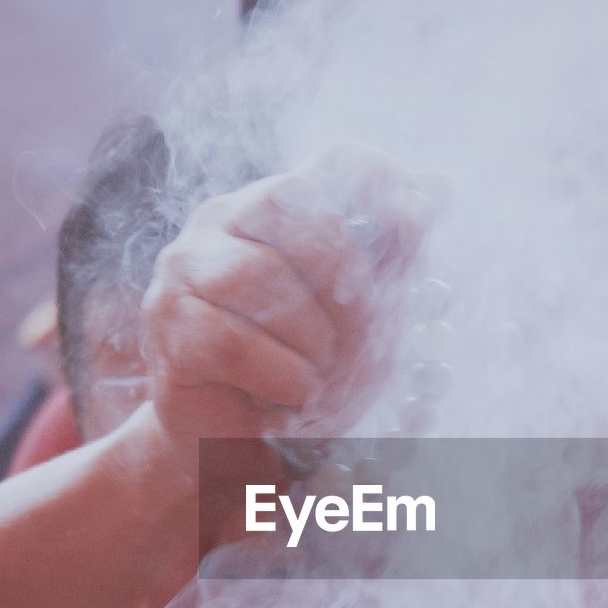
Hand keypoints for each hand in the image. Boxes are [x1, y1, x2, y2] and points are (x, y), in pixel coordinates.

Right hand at [142, 144, 434, 464]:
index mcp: (270, 209)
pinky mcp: (170, 330)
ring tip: (316, 375)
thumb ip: (392, 253)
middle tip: (356, 331)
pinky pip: (232, 341)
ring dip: (309, 336)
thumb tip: (438, 184)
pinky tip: (289, 396)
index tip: (419, 224)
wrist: (236, 446)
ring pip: (255, 273)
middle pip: (287, 201)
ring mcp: (183, 272)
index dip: (380, 183)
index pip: (332, 161)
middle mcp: (218, 224)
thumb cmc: (299, 375)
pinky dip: (280, 376)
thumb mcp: (362, 316)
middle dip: (338, 271)